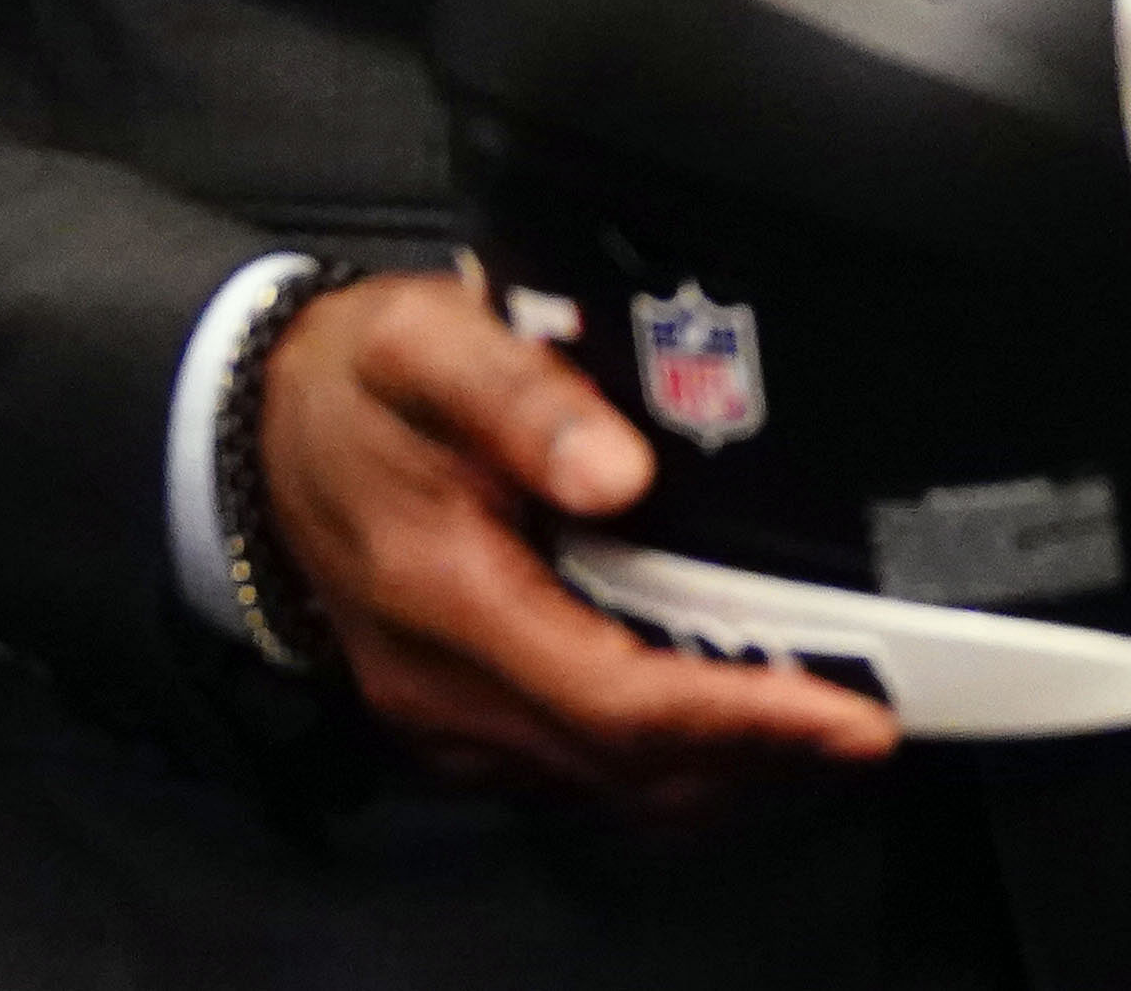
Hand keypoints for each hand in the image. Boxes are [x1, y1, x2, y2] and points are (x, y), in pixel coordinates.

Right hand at [255, 267, 895, 800]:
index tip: (848, 715)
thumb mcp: (425, 344)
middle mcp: (444, 686)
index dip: (743, 719)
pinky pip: (575, 769)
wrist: (256, 429)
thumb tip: (620, 471)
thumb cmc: (351, 382)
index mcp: (446, 595)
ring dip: (723, 767)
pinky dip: (665, 754)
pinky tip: (728, 706)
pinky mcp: (454, 721)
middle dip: (762, 756)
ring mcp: (445, 717)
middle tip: (874, 719)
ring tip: (824, 718)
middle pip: (630, 768)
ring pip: (608, 787)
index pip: (618, 701)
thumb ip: (520, 396)